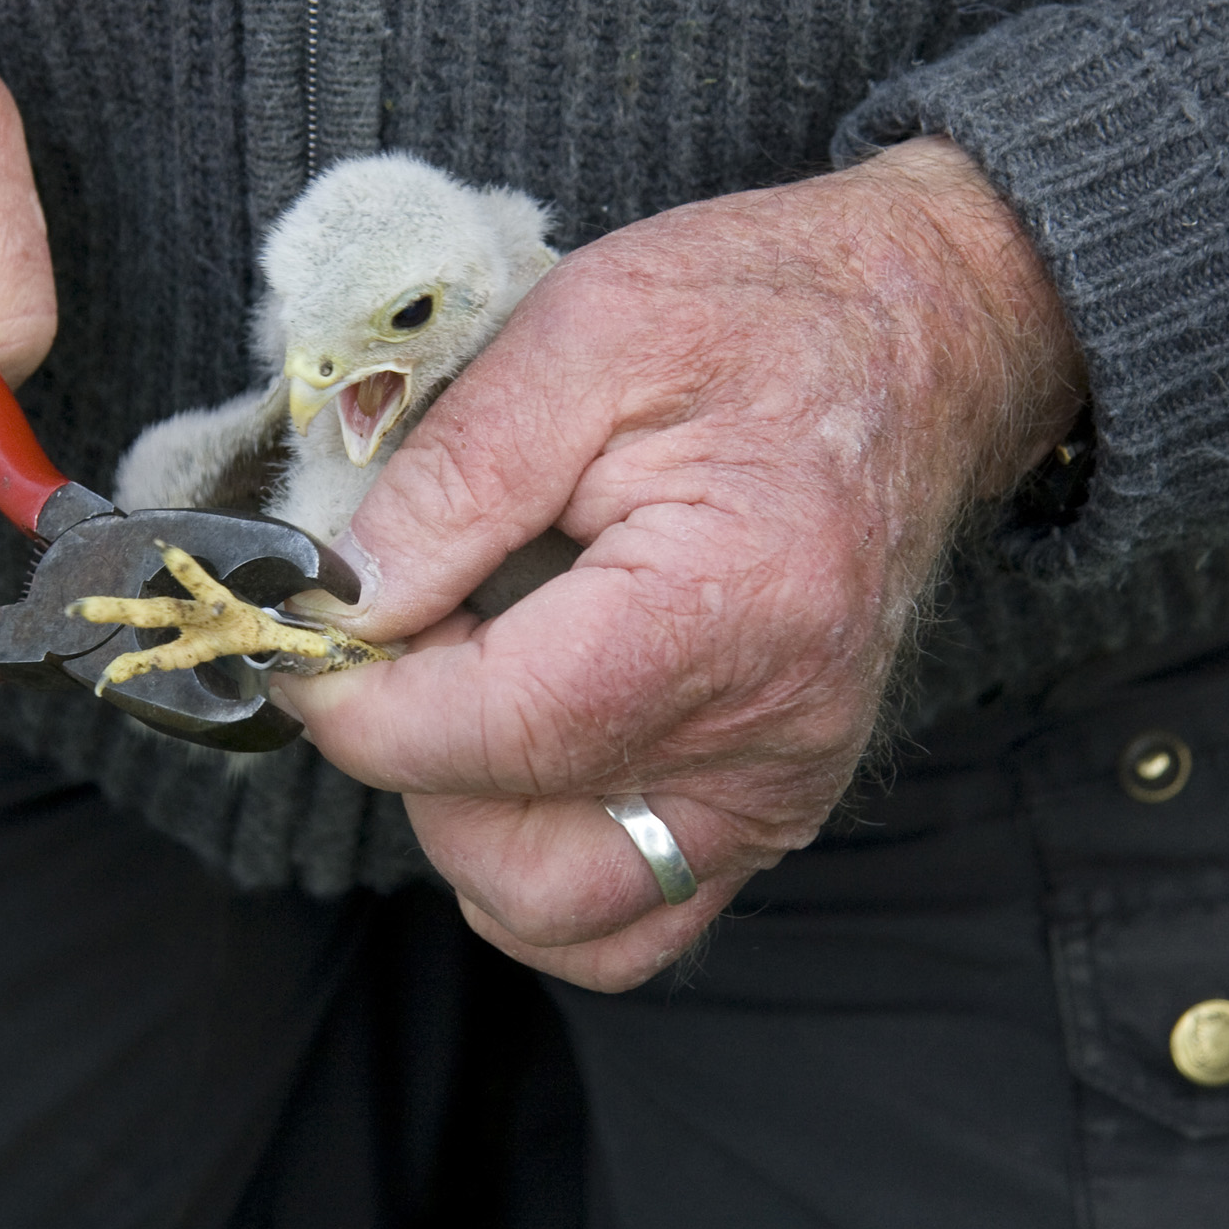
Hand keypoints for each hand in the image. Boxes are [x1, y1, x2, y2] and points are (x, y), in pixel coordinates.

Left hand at [277, 139, 1080, 989]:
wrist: (921, 335)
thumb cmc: (761, 315)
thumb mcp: (587, 331)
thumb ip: (455, 477)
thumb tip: (344, 599)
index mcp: (724, 608)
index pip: (489, 735)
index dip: (356, 696)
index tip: (307, 622)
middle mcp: (769, 738)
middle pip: (514, 852)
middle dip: (412, 755)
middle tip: (409, 623)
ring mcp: (780, 791)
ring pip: (565, 913)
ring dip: (469, 818)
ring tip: (470, 676)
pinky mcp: (776, 806)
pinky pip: (635, 910)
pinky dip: (544, 859)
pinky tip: (521, 748)